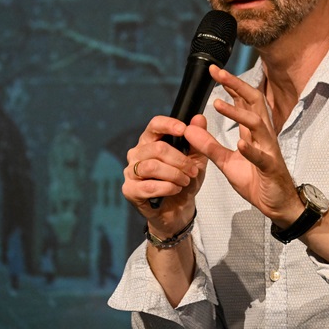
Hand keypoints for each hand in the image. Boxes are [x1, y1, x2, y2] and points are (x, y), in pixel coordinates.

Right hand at [123, 115, 206, 235]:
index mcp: (151, 141)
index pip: (154, 125)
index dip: (168, 125)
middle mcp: (137, 153)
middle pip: (157, 148)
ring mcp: (131, 171)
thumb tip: (199, 118)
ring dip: (174, 174)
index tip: (183, 129)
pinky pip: (148, 186)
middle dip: (179, 160)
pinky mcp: (129, 189)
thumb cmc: (184, 182)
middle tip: (192, 171)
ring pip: (152, 166)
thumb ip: (198, 140)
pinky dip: (167, 188)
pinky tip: (175, 189)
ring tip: (185, 181)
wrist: (178, 210)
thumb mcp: (197, 160)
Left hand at [184, 65, 302, 225]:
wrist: (277, 205)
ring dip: (238, 113)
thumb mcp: (226, 162)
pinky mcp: (271, 169)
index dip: (231, 85)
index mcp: (253, 132)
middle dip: (237, 86)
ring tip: (218, 104)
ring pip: (258, 124)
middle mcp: (263, 135)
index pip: (244, 101)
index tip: (214, 71)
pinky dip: (251, 150)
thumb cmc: (256, 180)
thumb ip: (209, 146)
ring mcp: (268, 151)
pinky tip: (240, 145)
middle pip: (254, 102)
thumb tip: (190, 129)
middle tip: (218, 73)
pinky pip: (262, 157)